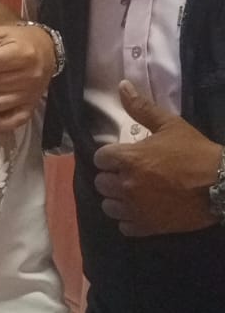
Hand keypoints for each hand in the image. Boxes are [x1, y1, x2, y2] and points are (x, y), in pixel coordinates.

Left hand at [93, 81, 221, 236]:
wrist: (223, 184)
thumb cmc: (196, 152)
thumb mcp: (170, 125)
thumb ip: (141, 108)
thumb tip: (122, 85)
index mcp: (128, 159)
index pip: (99, 158)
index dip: (110, 156)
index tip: (122, 156)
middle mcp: (126, 185)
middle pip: (101, 182)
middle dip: (112, 177)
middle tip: (130, 173)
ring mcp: (135, 208)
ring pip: (108, 206)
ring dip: (117, 199)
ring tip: (134, 193)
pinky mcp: (147, 227)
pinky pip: (124, 226)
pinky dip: (129, 220)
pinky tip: (142, 210)